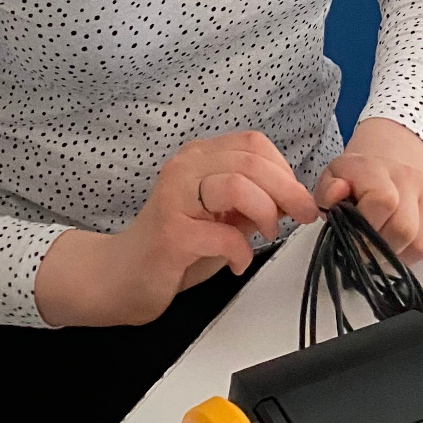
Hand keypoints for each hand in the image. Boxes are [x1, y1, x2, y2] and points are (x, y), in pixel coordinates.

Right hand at [34, 130, 317, 326]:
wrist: (120, 277)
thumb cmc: (176, 246)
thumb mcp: (223, 216)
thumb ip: (252, 201)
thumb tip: (294, 197)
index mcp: (199, 157)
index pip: (253, 144)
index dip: (284, 169)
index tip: (297, 198)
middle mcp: (185, 168)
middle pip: (251, 162)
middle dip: (288, 191)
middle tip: (302, 216)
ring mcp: (175, 198)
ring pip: (237, 185)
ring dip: (266, 212)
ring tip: (266, 234)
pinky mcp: (172, 233)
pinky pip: (224, 235)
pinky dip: (242, 251)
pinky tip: (238, 263)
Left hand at [316, 118, 422, 260]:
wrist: (377, 166)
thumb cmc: (352, 182)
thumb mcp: (330, 182)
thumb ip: (327, 192)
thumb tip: (338, 194)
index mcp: (376, 171)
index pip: (383, 201)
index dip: (365, 229)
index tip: (351, 240)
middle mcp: (407, 178)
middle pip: (405, 229)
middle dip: (381, 249)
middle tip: (367, 249)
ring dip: (403, 254)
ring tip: (388, 245)